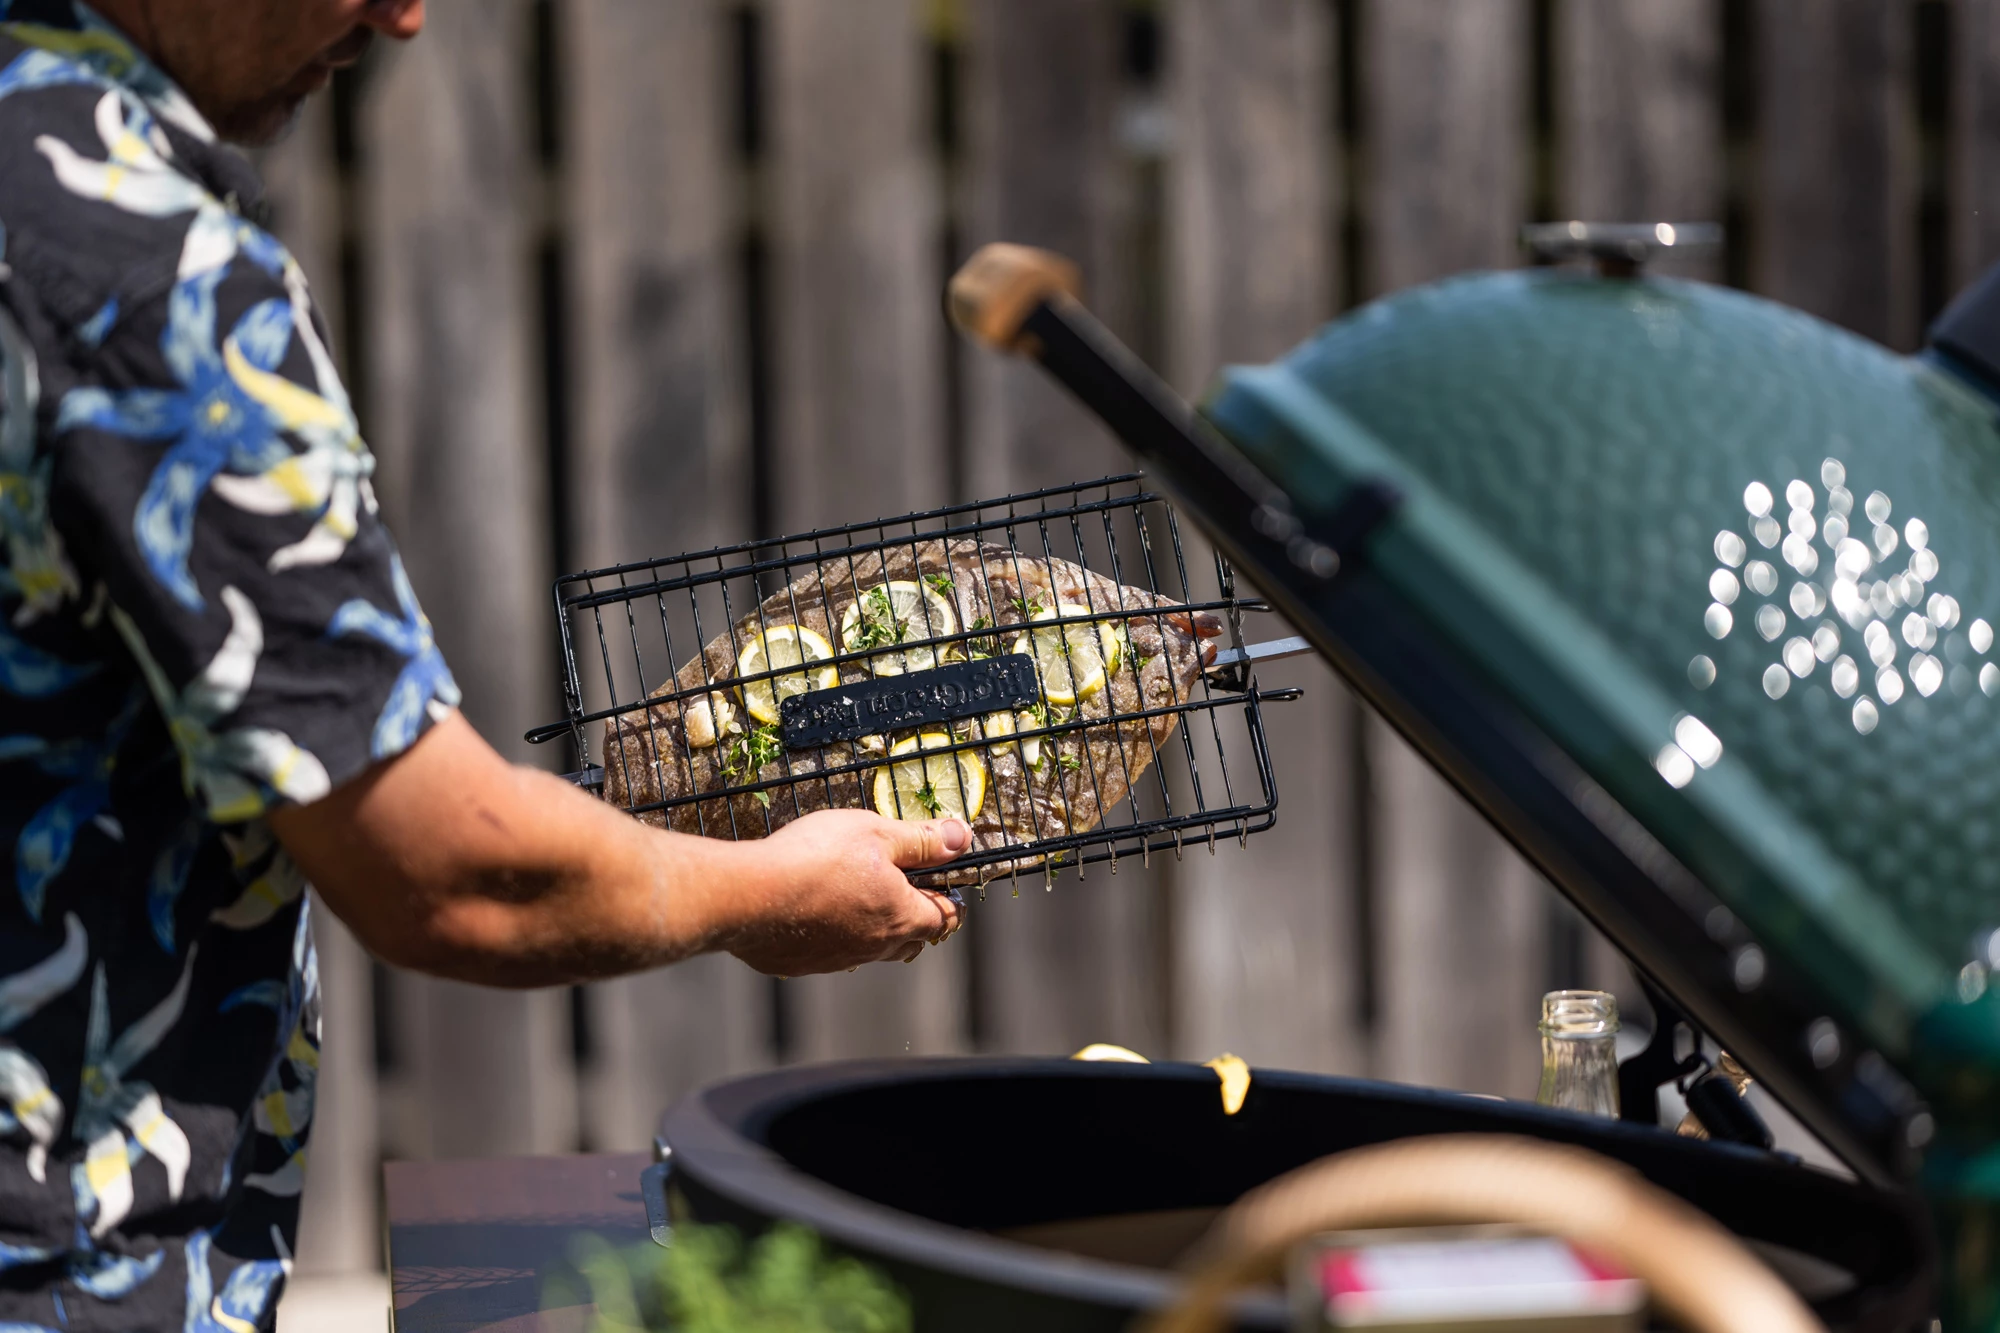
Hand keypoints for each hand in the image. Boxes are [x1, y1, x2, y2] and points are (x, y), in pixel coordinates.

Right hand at [719, 809, 970, 976]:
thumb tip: (962, 838)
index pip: (944, 917)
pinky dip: (833, 935)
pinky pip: (829, 953)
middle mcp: (874, 946)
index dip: (952, 900)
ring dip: (875, 928)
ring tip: (861, 901)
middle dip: (917, 918)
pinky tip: (815, 913)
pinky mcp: (802, 964)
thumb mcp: (876, 833)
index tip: (949, 888)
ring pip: (871, 949)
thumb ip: (921, 839)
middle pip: (911, 940)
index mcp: (901, 916)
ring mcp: (837, 960)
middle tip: (909, 893)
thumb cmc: (816, 858)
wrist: (748, 895)